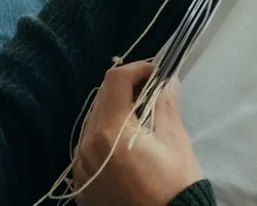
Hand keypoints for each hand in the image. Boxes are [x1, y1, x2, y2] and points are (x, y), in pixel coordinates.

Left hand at [68, 61, 202, 205]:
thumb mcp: (176, 142)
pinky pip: (88, 146)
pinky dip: (104, 135)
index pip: (115, 81)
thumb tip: (166, 80)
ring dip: (113, 111)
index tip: (156, 71)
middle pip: (101, 100)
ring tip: (139, 116)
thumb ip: (165, 106)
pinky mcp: (81, 181)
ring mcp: (80, 165)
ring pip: (92, 122)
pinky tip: (124, 140)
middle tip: (151, 91)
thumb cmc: (175, 186)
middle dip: (126, 89)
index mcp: (110, 132)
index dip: (137, 69)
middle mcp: (87, 146)